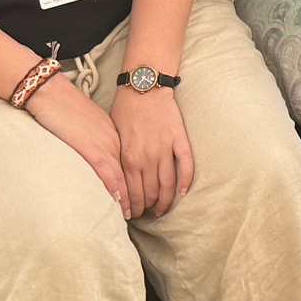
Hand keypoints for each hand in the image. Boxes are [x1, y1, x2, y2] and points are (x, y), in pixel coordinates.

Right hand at [26, 77, 129, 216]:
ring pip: (122, 176)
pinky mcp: (90, 148)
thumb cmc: (68, 109)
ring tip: (132, 214)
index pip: (132, 166)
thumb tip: (98, 158)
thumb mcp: (91, 126)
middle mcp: (114, 142)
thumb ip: (98, 142)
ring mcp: (104, 145)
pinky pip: (106, 171)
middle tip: (143, 213)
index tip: (142, 199)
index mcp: (116, 137)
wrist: (54, 94)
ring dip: (128, 197)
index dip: (138, 184)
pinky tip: (117, 201)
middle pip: (132, 173)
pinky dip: (114, 187)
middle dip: (139, 195)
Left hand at [109, 83, 195, 218]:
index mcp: (129, 157)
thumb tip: (118, 179)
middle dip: (148, 206)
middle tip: (147, 213)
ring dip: (166, 200)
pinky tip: (184, 192)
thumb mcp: (114, 136)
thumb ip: (118, 158)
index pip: (132, 191)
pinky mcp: (178, 139)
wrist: (144, 86)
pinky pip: (186, 164)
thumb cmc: (125, 109)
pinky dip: (186, 180)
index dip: (134, 206)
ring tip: (163, 209)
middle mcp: (147, 157)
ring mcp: (165, 148)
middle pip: (150, 191)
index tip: (133, 213)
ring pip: (168, 183)